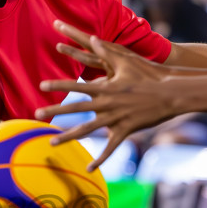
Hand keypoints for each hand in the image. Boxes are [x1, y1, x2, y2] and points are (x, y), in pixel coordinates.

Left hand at [36, 21, 172, 168]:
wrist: (171, 92)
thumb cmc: (149, 73)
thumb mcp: (126, 60)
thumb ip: (106, 50)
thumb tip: (91, 38)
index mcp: (105, 87)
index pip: (76, 85)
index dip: (58, 85)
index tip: (41, 85)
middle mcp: (107, 104)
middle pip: (75, 108)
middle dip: (54, 110)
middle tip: (35, 113)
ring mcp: (115, 119)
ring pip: (87, 130)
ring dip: (68, 136)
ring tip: (51, 142)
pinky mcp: (126, 131)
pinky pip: (111, 148)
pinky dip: (100, 159)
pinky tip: (89, 169)